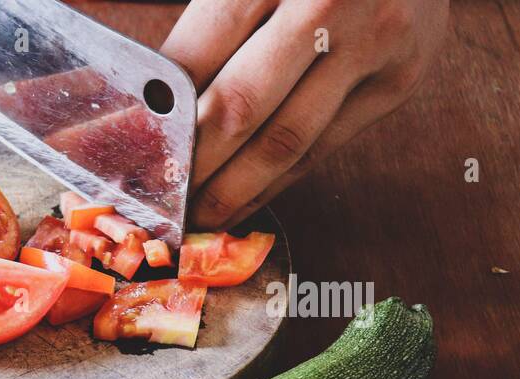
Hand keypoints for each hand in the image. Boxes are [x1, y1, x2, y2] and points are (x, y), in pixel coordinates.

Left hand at [160, 0, 448, 227]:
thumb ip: (206, 27)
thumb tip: (148, 105)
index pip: (194, 60)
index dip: (153, 118)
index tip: (120, 154)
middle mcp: (327, 6)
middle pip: (236, 109)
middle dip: (188, 166)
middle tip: (152, 201)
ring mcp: (373, 44)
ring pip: (285, 142)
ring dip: (230, 191)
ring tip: (191, 217)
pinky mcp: (399, 80)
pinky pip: (324, 147)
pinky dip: (277, 183)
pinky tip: (242, 201)